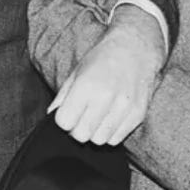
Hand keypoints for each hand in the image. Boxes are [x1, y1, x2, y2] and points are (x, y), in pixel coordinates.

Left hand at [48, 5, 166, 144]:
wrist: (135, 49)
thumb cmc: (102, 59)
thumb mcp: (76, 72)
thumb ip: (62, 97)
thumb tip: (52, 116)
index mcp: (86, 86)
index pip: (65, 122)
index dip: (63, 120)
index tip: (68, 113)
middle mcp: (106, 98)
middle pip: (81, 135)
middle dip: (77, 129)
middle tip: (81, 117)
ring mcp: (124, 108)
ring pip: (99, 140)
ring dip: (94, 132)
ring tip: (97, 117)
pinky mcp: (137, 115)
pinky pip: (116, 139)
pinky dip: (110, 133)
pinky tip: (110, 118)